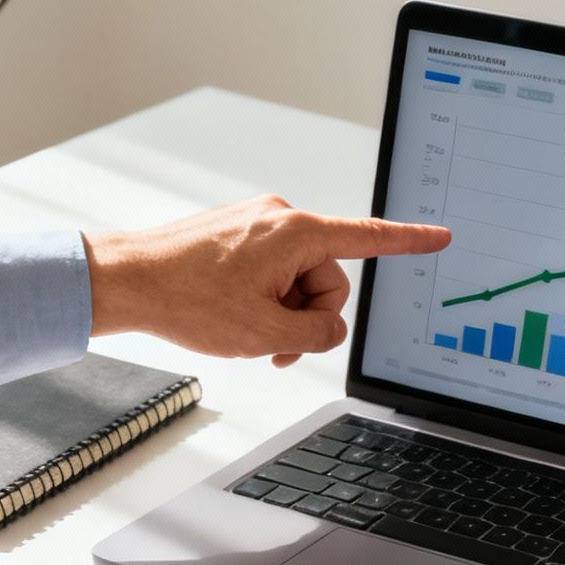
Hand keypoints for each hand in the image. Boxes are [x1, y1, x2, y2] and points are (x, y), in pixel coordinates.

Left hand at [83, 195, 451, 366]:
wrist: (124, 281)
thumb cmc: (184, 299)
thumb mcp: (265, 333)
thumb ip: (317, 334)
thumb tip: (328, 330)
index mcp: (296, 232)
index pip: (369, 238)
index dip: (410, 242)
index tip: (440, 237)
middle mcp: (279, 219)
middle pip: (326, 280)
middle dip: (306, 318)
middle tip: (271, 345)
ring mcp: (256, 226)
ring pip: (296, 282)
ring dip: (280, 314)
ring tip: (246, 334)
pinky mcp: (236, 236)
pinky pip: (270, 274)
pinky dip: (261, 302)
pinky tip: (233, 318)